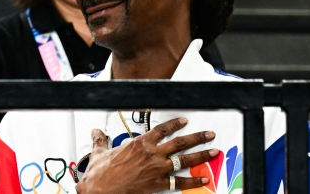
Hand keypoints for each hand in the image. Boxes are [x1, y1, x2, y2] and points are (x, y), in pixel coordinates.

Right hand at [75, 117, 217, 193]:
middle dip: (197, 137)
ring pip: (184, 159)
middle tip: (209, 134)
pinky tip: (203, 179)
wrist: (100, 189)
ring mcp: (156, 169)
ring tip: (213, 150)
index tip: (184, 121)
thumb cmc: (101, 173)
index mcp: (139, 143)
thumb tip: (96, 132)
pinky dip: (193, 181)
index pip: (162, 129)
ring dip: (201, 154)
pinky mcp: (157, 184)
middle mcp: (151, 154)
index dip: (175, 124)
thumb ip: (100, 140)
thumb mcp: (99, 152)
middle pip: (180, 142)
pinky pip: (179, 182)